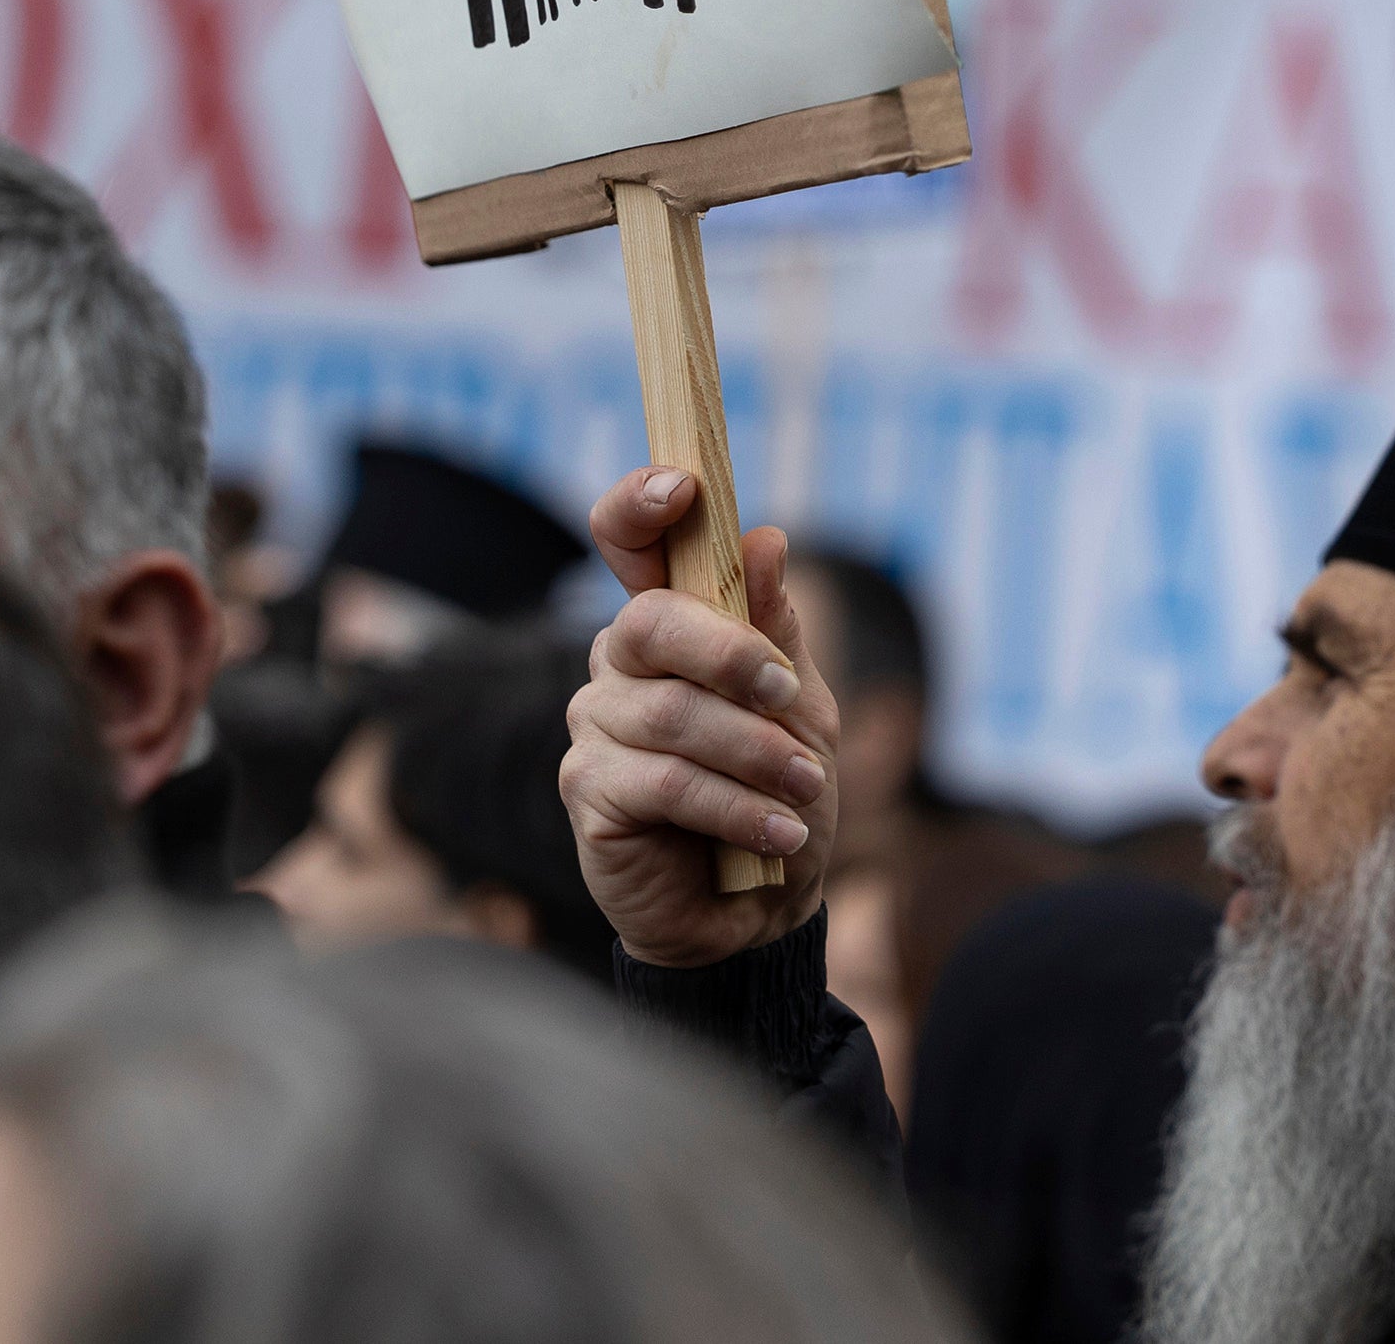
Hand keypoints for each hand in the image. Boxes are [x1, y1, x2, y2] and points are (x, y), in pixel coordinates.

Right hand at [560, 467, 838, 967]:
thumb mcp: (799, 705)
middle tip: (786, 689)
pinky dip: (737, 807)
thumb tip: (766, 539)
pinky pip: (666, 784)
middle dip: (729, 653)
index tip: (682, 487)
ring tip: (805, 789)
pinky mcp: (589, 794)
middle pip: (649, 623)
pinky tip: (781, 834)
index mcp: (666, 625)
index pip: (627, 542)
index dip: (640, 505)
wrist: (761, 908)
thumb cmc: (776, 791)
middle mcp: (617, 665)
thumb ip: (776, 629)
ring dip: (755, 752)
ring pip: (671, 714)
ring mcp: (595, 727)